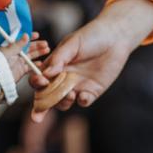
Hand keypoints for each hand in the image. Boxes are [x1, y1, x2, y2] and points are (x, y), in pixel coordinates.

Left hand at [0, 32, 49, 82]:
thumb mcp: (9, 51)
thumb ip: (18, 44)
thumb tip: (26, 35)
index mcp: (11, 48)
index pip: (22, 41)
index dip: (30, 37)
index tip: (37, 35)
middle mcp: (15, 55)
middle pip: (29, 48)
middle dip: (38, 46)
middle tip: (45, 44)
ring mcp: (18, 63)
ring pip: (31, 57)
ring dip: (39, 53)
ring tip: (46, 50)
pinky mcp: (20, 71)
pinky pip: (30, 67)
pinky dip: (35, 65)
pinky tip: (41, 63)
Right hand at [29, 0, 152, 118]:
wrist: (116, 37)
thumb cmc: (91, 36)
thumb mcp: (72, 43)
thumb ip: (59, 58)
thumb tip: (46, 73)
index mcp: (54, 66)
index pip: (39, 79)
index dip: (36, 84)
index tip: (42, 83)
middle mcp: (63, 79)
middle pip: (47, 97)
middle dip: (40, 108)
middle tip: (38, 116)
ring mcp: (77, 86)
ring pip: (63, 103)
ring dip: (62, 103)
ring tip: (70, 95)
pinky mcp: (92, 91)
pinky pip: (83, 101)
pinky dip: (82, 101)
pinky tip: (84, 95)